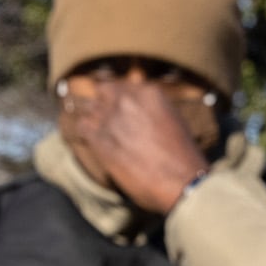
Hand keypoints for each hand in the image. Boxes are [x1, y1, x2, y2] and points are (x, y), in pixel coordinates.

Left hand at [62, 80, 209, 214]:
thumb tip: (144, 113)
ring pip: (89, 108)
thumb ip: (155, 110)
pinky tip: (91, 140)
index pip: (123, 85)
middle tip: (107, 117)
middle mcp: (127, 100)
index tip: (119, 106)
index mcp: (149, 93)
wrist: (180, 179)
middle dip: (103, 103)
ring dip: (93, 118)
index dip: (119, 97)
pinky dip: (85, 132)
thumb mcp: (175, 121)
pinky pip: (82, 127)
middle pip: (103, 91)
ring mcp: (111, 118)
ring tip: (99, 130)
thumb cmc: (184, 156)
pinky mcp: (99, 139)